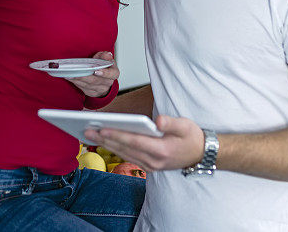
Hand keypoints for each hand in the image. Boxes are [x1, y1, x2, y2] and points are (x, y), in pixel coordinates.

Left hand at [66, 51, 117, 97]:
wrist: (104, 80)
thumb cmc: (104, 67)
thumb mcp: (106, 59)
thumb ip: (105, 56)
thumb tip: (107, 54)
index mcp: (113, 73)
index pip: (111, 74)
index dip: (104, 73)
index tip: (96, 71)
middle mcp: (107, 83)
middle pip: (95, 80)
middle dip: (85, 76)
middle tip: (76, 71)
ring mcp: (100, 89)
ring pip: (87, 85)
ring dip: (78, 79)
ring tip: (69, 74)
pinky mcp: (92, 92)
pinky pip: (83, 88)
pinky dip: (76, 83)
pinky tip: (70, 77)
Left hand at [85, 115, 204, 170]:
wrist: (201, 155)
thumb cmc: (192, 137)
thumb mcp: (186, 126)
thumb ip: (171, 122)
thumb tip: (157, 121)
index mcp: (162, 150)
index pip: (134, 141)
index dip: (117, 135)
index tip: (102, 128)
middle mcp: (154, 161)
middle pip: (124, 149)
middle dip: (104, 139)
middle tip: (86, 129)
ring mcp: (150, 166)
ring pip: (123, 154)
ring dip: (106, 144)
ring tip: (90, 134)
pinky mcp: (148, 166)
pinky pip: (127, 157)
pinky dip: (114, 149)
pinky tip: (104, 141)